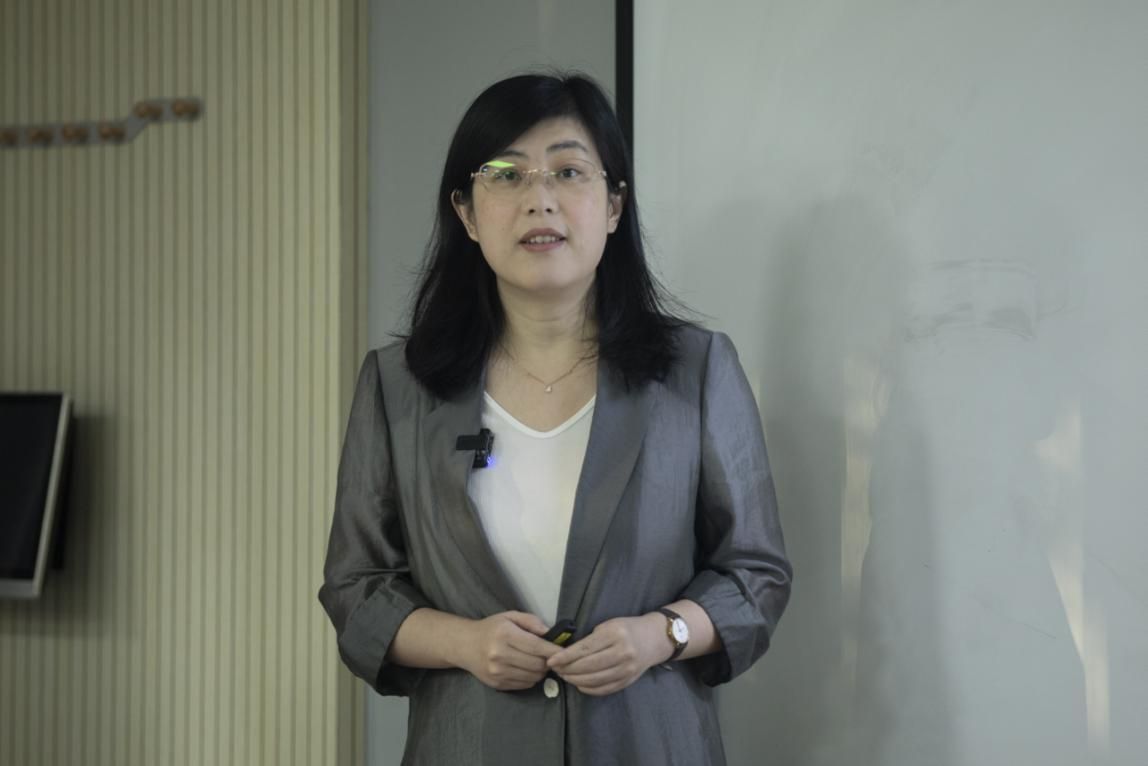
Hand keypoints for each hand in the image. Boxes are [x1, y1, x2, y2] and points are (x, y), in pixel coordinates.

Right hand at [458, 611, 561, 690]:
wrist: (465, 645)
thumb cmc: (491, 628)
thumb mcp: (510, 616)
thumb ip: (531, 622)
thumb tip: (550, 633)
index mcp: (505, 635)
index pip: (537, 646)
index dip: (554, 651)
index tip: (565, 652)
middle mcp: (500, 655)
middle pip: (538, 665)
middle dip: (548, 661)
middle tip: (548, 656)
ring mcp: (498, 672)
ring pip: (533, 677)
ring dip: (540, 671)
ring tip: (537, 662)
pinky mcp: (497, 684)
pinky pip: (524, 685)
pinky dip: (531, 678)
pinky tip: (526, 668)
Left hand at [546, 614, 668, 695]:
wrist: (654, 639)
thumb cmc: (627, 628)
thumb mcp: (609, 625)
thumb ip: (591, 639)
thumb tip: (566, 654)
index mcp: (615, 634)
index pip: (584, 648)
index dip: (565, 657)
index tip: (551, 661)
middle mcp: (622, 653)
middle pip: (588, 666)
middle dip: (568, 670)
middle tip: (556, 669)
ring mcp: (627, 669)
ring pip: (594, 680)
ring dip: (575, 680)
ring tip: (565, 676)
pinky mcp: (628, 681)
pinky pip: (604, 689)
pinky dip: (589, 689)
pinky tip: (579, 684)